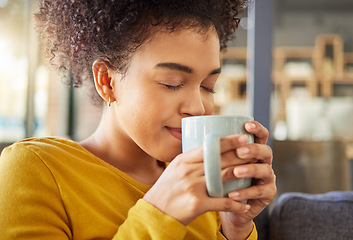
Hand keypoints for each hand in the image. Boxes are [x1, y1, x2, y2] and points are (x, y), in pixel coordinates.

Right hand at [143, 134, 256, 225]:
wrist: (154, 212)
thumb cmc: (166, 190)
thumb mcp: (174, 169)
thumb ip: (190, 160)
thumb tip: (207, 148)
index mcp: (183, 160)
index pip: (209, 147)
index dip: (228, 141)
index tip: (243, 137)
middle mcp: (188, 171)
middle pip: (220, 160)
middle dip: (241, 156)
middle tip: (255, 153)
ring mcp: (193, 187)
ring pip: (224, 178)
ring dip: (243, 176)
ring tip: (254, 175)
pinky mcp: (197, 204)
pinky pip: (222, 202)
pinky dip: (236, 204)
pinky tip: (245, 205)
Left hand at [219, 121, 276, 239]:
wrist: (227, 206)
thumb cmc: (220, 181)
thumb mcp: (217, 165)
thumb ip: (213, 152)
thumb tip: (192, 136)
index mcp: (252, 151)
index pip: (259, 135)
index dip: (256, 128)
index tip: (246, 125)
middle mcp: (263, 162)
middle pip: (265, 151)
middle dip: (253, 149)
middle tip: (239, 151)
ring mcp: (267, 178)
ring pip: (265, 170)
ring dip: (250, 170)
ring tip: (235, 172)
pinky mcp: (267, 194)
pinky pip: (260, 192)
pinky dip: (245, 192)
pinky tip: (232, 194)